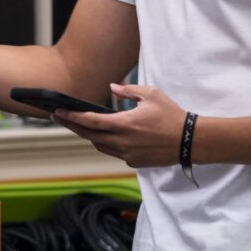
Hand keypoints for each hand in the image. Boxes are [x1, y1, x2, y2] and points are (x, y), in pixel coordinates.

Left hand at [52, 82, 184, 166]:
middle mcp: (123, 142)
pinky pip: (114, 153)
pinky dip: (106, 144)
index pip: (90, 121)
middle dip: (72, 125)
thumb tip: (112, 87)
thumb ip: (128, 91)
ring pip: (100, 146)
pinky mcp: (135, 162)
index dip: (72, 116)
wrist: (192, 141)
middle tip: (59, 117)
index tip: (58, 112)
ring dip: (88, 136)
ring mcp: (128, 154)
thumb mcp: (152, 95)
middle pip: (89, 135)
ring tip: (79, 125)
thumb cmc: (173, 116)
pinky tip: (104, 136)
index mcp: (124, 124)